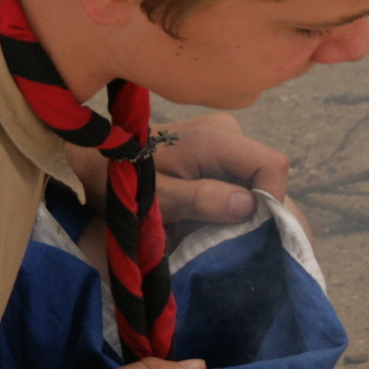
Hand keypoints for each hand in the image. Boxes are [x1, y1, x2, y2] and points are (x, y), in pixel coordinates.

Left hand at [66, 113, 299, 225]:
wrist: (96, 159)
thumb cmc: (123, 180)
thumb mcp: (159, 198)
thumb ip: (201, 199)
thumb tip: (249, 205)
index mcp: (216, 137)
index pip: (272, 164)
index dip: (271, 201)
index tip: (250, 232)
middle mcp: (227, 131)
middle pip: (264, 175)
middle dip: (253, 210)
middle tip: (226, 237)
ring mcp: (223, 137)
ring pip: (253, 180)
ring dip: (238, 208)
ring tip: (210, 229)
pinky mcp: (217, 149)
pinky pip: (239, 178)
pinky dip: (229, 201)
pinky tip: (206, 217)